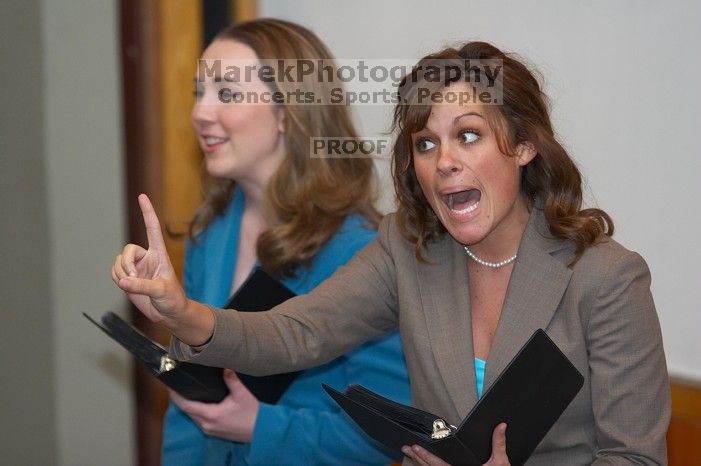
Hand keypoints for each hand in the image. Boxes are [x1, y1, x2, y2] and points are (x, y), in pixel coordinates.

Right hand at [111, 194, 212, 344]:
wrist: (169, 313)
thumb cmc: (172, 299)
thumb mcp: (161, 292)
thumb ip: (142, 286)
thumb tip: (123, 281)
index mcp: (159, 254)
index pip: (152, 229)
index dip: (147, 213)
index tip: (142, 197)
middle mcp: (147, 258)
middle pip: (127, 250)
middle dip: (125, 264)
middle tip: (131, 279)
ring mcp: (136, 267)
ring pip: (118, 262)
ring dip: (120, 274)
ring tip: (132, 285)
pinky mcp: (128, 278)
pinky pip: (114, 272)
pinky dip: (116, 279)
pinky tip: (126, 286)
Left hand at [170, 369, 259, 442]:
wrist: (263, 431)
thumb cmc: (254, 414)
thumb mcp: (243, 394)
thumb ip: (232, 379)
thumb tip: (224, 366)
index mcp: (211, 415)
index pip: (186, 405)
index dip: (176, 396)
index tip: (169, 386)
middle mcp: (207, 425)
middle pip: (188, 411)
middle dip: (181, 399)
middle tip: (178, 384)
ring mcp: (211, 430)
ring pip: (194, 416)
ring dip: (189, 405)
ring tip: (188, 390)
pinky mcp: (216, 431)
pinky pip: (201, 420)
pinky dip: (197, 410)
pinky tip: (202, 402)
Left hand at [401, 423, 508, 465]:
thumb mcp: (500, 462)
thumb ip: (498, 444)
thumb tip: (501, 426)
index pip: (437, 464)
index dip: (425, 455)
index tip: (414, 447)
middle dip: (417, 457)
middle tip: (405, 448)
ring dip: (420, 462)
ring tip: (411, 453)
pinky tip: (423, 462)